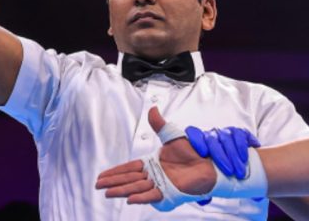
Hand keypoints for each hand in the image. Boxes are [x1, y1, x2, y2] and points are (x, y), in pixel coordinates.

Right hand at [96, 107, 217, 204]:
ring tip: (107, 193)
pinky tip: (129, 199)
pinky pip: (152, 195)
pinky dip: (141, 197)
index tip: (102, 175)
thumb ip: (160, 124)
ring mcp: (161, 185)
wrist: (210, 164)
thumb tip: (152, 108)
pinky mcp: (170, 193)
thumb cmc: (194, 152)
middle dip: (113, 182)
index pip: (129, 168)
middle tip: (98, 185)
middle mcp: (154, 175)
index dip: (115, 172)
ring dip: (121, 190)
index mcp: (151, 164)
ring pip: (136, 188)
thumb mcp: (173, 136)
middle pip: (128, 179)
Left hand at [187, 125, 260, 179]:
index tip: (203, 153)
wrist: (233, 167)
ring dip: (235, 154)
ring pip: (228, 137)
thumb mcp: (204, 178)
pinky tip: (253, 147)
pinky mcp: (239, 134)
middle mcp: (211, 135)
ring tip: (240, 171)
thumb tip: (203, 200)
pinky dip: (247, 142)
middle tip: (229, 172)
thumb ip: (201, 183)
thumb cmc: (213, 174)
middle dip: (221, 157)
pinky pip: (242, 134)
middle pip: (213, 139)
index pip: (194, 133)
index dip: (197, 141)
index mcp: (198, 142)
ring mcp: (224, 133)